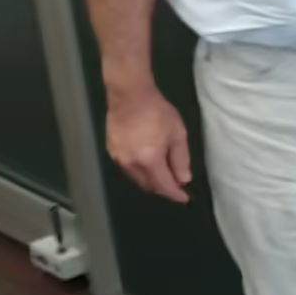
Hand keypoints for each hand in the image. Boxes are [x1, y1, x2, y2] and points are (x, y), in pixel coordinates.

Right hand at [106, 84, 191, 203]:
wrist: (130, 95)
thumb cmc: (157, 111)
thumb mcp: (177, 134)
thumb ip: (181, 159)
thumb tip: (183, 179)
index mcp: (149, 159)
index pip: (163, 185)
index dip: (175, 194)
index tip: (185, 198)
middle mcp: (131, 163)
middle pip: (148, 186)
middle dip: (163, 189)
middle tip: (176, 187)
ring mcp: (118, 158)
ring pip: (136, 180)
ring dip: (151, 182)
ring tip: (165, 178)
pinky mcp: (111, 152)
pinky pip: (128, 170)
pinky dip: (140, 173)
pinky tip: (148, 167)